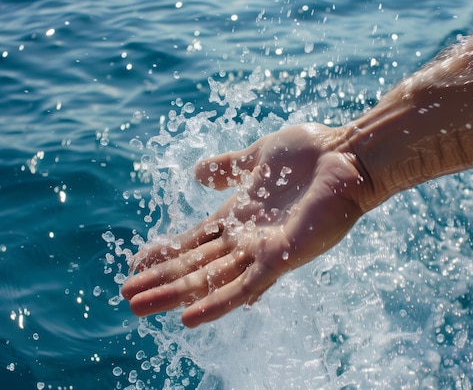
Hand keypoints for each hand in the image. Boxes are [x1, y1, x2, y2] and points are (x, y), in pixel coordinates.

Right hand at [121, 123, 368, 326]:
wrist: (346, 152)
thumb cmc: (309, 153)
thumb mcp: (257, 157)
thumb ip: (227, 168)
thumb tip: (195, 172)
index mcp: (238, 217)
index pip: (193, 240)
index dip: (164, 252)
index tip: (135, 263)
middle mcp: (246, 238)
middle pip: (195, 265)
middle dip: (159, 280)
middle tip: (125, 296)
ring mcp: (262, 250)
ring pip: (210, 279)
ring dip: (174, 295)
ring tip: (139, 308)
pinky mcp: (281, 256)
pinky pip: (246, 287)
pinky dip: (217, 304)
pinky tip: (188, 319)